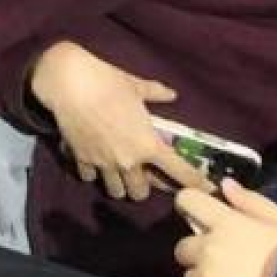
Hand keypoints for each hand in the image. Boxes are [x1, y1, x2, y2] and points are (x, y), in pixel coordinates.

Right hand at [30, 41, 207, 202]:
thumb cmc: (108, 82)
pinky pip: (90, 177)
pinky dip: (93, 173)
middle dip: (144, 187)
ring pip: (116, 192)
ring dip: (119, 185)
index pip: (179, 171)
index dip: (195, 183)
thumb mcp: (136, 86)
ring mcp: (104, 163)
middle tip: (144, 174)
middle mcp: (128, 161)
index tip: (206, 190)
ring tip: (118, 173)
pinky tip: (93, 161)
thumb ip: (155, 94)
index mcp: (148, 144)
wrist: (70, 84)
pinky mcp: (82, 159)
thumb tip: (170, 94)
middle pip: (141, 194)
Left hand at [174, 179, 276, 276]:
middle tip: (220, 257)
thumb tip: (226, 185)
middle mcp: (208, 250)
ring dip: (201, 276)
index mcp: (224, 223)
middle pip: (182, 246)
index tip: (198, 212)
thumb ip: (250, 201)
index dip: (190, 204)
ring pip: (187, 276)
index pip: (187, 201)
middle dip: (197, 249)